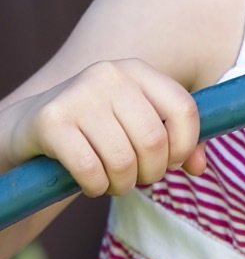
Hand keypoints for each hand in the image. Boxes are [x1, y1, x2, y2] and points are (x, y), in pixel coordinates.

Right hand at [4, 59, 204, 195]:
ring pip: (123, 158)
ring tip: (116, 184)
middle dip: (153, 171)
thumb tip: (200, 167)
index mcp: (139, 71)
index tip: (174, 162)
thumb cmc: (98, 128)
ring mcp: (79, 94)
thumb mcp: (138, 124)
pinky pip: (90, 169)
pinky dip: (97, 187)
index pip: (184, 108)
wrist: (30, 125)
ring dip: (124, 184)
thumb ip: (176, 141)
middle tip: (141, 179)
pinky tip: (92, 184)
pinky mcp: (52, 121)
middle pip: (154, 139)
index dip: (186, 145)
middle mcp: (111, 75)